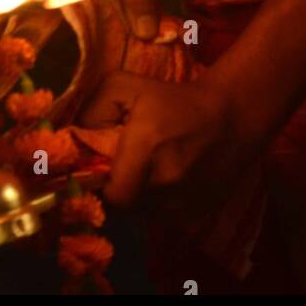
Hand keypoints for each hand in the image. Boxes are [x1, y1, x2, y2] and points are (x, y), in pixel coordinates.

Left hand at [80, 69, 261, 214]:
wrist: (229, 118)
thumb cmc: (172, 100)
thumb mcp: (125, 86)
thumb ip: (93, 109)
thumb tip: (76, 137)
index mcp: (146, 148)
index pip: (111, 194)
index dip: (103, 186)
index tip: (104, 170)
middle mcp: (165, 182)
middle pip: (125, 206)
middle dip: (119, 189)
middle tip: (124, 169)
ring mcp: (183, 204)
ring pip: (143, 215)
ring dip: (138, 198)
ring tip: (147, 172)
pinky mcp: (195, 215)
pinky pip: (162, 219)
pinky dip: (157, 204)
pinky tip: (165, 180)